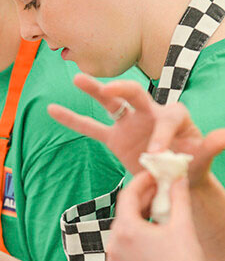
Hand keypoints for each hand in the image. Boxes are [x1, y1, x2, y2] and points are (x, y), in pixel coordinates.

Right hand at [48, 75, 224, 184]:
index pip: (166, 118)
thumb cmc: (190, 169)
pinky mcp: (114, 138)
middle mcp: (150, 114)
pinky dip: (72, 119)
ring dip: (95, 90)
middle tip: (111, 89)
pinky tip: (53, 109)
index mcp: (175, 117)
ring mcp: (129, 124)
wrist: (173, 183)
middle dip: (123, 89)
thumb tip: (224, 135)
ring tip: (77, 78)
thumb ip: (210, 147)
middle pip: (136, 94)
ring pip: (110, 103)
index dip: (160, 135)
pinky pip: (90, 128)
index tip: (155, 156)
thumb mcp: (201, 160)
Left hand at [107, 173, 208, 260]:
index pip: (127, 195)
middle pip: (124, 213)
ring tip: (156, 213)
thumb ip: (178, 198)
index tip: (153, 175)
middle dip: (141, 200)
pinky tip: (150, 236)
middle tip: (159, 191)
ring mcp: (112, 259)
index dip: (141, 182)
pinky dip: (133, 238)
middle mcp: (113, 243)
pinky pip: (121, 248)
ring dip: (137, 219)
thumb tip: (177, 178)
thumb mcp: (182, 227)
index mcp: (125, 229)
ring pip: (122, 231)